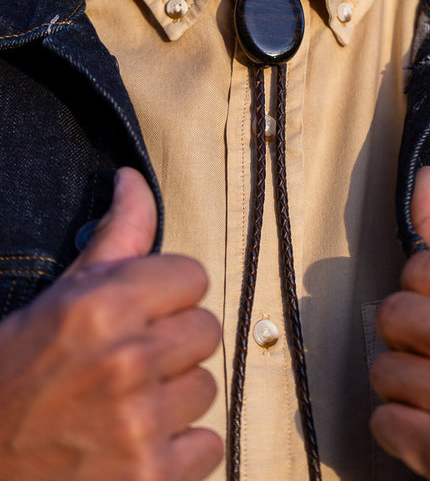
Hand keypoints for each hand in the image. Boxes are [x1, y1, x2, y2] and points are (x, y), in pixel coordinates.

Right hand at [0, 167, 222, 480]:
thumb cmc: (14, 379)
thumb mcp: (59, 299)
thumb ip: (114, 238)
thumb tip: (133, 179)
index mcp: (103, 307)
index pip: (193, 276)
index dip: (168, 293)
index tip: (144, 310)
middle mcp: (127, 360)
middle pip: (206, 329)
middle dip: (174, 342)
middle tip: (132, 360)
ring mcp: (141, 423)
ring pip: (207, 387)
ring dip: (175, 397)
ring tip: (128, 404)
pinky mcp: (152, 477)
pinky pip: (210, 445)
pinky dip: (180, 450)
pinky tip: (139, 444)